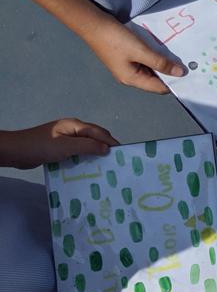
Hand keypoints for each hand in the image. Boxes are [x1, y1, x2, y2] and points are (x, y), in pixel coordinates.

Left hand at [0, 119, 117, 169]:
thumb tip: (107, 148)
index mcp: (75, 125)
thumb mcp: (66, 147)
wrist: (16, 152)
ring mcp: (65, 138)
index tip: (123, 155)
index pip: (99, 132)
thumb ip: (88, 146)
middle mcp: (72, 129)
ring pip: (87, 144)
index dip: (112, 142)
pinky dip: (85, 157)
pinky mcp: (60, 147)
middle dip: (106, 147)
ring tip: (105, 166)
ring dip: (95, 153)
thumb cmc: (41, 146)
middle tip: (115, 162)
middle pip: (95, 136)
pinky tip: (88, 166)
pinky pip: (78, 151)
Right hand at [84, 16, 184, 93]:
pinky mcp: (125, 56)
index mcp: (132, 80)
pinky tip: (162, 49)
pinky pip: (144, 60)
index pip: (159, 88)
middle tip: (186, 63)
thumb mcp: (141, 51)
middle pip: (156, 79)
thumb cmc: (116, 39)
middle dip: (169, 72)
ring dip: (162, 63)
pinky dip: (154, 57)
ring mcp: (126, 67)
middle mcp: (130, 77)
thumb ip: (161, 63)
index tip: (189, 73)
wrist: (92, 23)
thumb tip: (180, 73)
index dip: (174, 82)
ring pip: (151, 69)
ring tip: (177, 55)